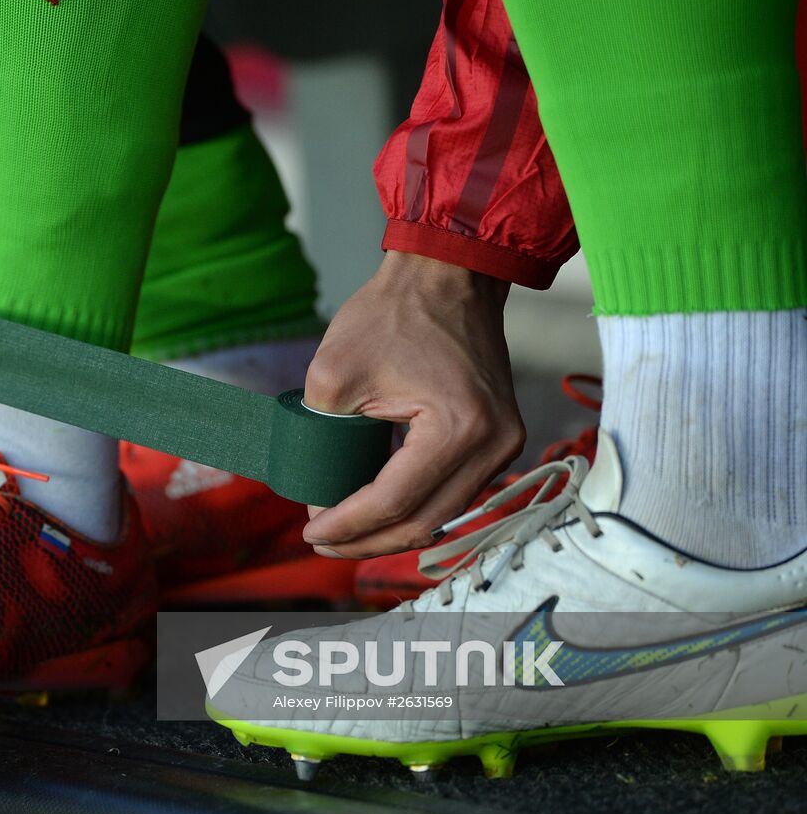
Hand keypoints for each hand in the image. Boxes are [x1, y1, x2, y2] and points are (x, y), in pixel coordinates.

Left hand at [301, 251, 524, 557]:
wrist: (448, 273)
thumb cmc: (394, 312)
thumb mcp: (333, 374)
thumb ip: (320, 440)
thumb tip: (319, 496)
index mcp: (458, 430)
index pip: (394, 502)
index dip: (348, 525)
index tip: (310, 532)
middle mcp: (494, 446)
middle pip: (423, 523)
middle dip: (368, 540)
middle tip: (322, 540)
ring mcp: (504, 444)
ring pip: (441, 514)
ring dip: (390, 528)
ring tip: (343, 531)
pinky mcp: (497, 438)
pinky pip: (452, 490)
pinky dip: (413, 504)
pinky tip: (375, 508)